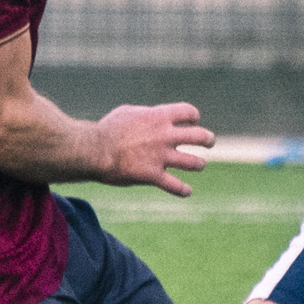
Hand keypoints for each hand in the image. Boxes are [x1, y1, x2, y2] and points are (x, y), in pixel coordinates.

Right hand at [93, 102, 214, 197]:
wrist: (94, 150)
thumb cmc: (108, 129)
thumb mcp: (129, 113)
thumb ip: (147, 115)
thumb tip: (153, 117)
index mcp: (159, 117)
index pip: (189, 112)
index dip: (194, 117)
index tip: (192, 122)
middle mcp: (165, 136)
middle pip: (199, 136)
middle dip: (208, 139)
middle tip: (209, 142)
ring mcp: (161, 157)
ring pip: (193, 162)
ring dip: (199, 164)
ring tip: (199, 164)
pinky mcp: (153, 176)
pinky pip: (175, 186)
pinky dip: (184, 190)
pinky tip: (187, 191)